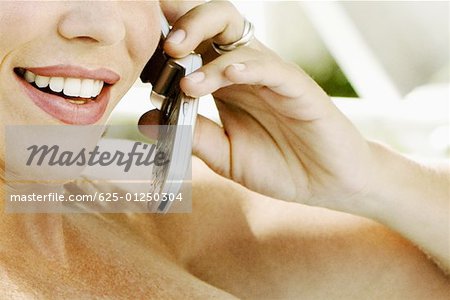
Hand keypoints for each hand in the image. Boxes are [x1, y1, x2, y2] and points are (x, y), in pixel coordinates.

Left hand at [142, 1, 375, 206]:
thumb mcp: (225, 155)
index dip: (166, 42)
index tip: (140, 52)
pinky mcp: (297, 87)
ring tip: (186, 81)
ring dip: (207, 49)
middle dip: (187, 24)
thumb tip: (145, 120)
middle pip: (215, 23)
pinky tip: (225, 76)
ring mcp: (271, 76)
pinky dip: (245, 67)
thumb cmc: (278, 166)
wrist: (327, 183)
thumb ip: (191, 136)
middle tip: (166, 48)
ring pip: (239, 36)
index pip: (194, 47)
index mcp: (226, 84)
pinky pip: (270, 67)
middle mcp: (246, 71)